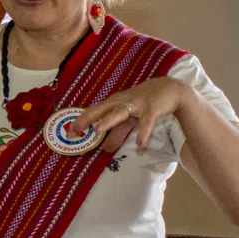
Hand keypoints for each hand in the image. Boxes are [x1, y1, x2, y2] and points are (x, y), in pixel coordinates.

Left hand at [74, 77, 189, 152]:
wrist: (170, 89)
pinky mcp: (152, 109)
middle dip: (86, 119)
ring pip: (119, 113)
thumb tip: (104, 148)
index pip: (94, 111)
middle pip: (101, 110)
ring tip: (96, 131)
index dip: (80, 121)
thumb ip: (117, 132)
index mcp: (114, 102)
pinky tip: (140, 145)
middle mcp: (122, 102)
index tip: (68, 133)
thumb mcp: (129, 117)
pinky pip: (146, 122)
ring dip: (107, 122)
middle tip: (74, 131)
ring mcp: (137, 104)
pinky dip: (143, 133)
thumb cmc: (145, 103)